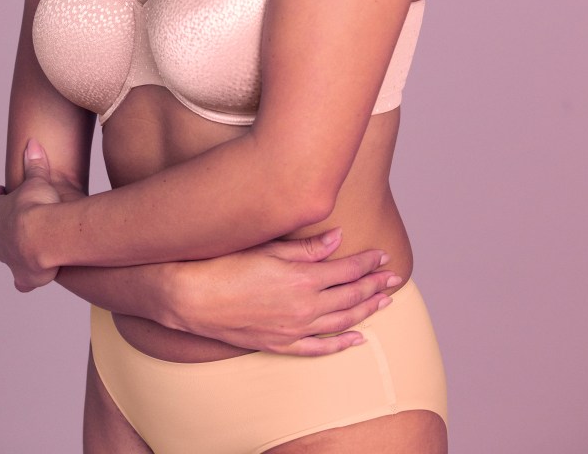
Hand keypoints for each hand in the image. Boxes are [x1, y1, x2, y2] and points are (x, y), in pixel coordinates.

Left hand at [0, 139, 61, 291]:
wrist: (46, 238)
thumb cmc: (39, 206)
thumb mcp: (38, 181)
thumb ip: (35, 164)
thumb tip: (31, 143)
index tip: (2, 190)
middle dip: (6, 223)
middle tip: (22, 217)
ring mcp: (9, 258)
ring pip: (4, 254)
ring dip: (14, 249)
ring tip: (29, 245)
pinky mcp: (23, 276)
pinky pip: (21, 281)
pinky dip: (25, 279)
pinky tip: (33, 278)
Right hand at [173, 228, 400, 354]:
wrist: (192, 298)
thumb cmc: (226, 265)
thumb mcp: (268, 248)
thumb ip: (307, 248)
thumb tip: (339, 238)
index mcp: (302, 279)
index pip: (346, 270)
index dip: (368, 263)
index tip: (383, 256)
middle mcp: (303, 307)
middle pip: (350, 297)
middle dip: (375, 286)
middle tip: (394, 278)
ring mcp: (293, 329)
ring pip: (341, 323)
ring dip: (366, 312)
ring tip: (384, 302)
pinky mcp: (279, 344)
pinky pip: (319, 348)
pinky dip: (341, 344)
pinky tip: (357, 339)